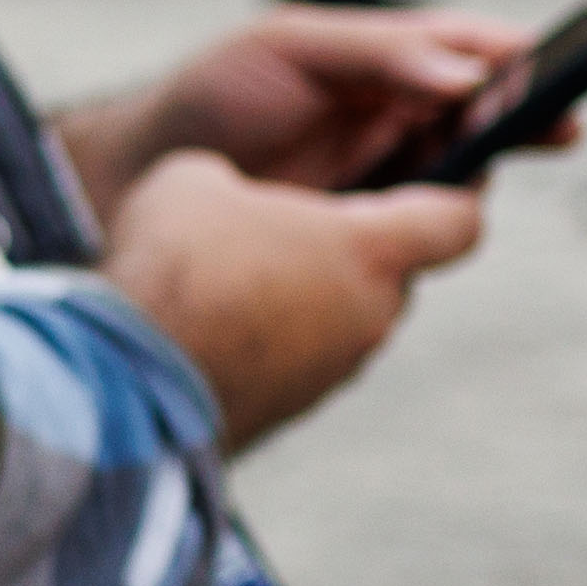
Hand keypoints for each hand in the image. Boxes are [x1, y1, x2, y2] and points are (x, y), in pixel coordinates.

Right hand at [96, 151, 486, 451]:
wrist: (125, 376)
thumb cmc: (175, 265)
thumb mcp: (199, 176)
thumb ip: (244, 182)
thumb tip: (232, 200)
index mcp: (369, 251)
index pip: (460, 221)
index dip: (453, 195)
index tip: (429, 179)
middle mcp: (369, 316)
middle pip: (393, 273)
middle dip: (352, 246)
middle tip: (290, 221)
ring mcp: (332, 371)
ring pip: (343, 318)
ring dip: (307, 294)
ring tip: (235, 275)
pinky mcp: (291, 409)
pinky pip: (300, 359)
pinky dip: (273, 339)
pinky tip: (212, 323)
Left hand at [114, 7, 535, 193]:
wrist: (134, 175)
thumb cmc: (210, 95)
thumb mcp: (285, 48)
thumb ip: (375, 54)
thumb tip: (464, 77)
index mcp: (384, 60)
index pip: (469, 50)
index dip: (517, 57)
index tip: (549, 68)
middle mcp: (395, 116)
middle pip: (485, 114)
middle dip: (525, 117)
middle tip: (559, 128)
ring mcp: (383, 176)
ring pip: (461, 177)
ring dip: (479, 174)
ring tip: (480, 168)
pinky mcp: (361, 232)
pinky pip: (420, 231)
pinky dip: (434, 228)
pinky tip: (432, 223)